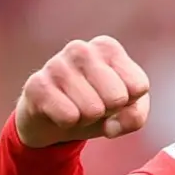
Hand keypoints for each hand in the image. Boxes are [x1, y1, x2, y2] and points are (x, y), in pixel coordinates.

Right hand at [15, 36, 150, 147]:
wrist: (53, 119)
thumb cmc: (98, 107)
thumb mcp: (127, 111)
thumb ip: (134, 117)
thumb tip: (111, 127)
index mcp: (108, 47)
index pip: (138, 87)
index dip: (129, 102)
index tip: (112, 96)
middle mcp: (81, 49)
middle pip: (117, 98)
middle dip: (108, 111)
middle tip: (93, 105)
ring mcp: (56, 64)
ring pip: (93, 110)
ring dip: (87, 118)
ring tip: (76, 107)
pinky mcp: (36, 84)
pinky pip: (69, 117)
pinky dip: (69, 123)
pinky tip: (59, 111)